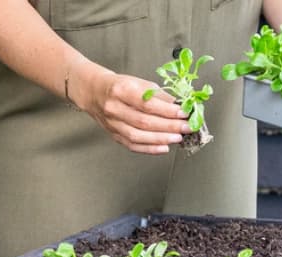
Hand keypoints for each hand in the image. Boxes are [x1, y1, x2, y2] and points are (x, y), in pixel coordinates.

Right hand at [71, 64, 190, 154]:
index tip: (183, 113)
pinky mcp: (114, 135)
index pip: (147, 104)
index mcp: (121, 90)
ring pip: (138, 136)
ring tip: (177, 137)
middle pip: (144, 121)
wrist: (94, 92)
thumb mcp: (139, 82)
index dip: (168, 111)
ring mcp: (113, 124)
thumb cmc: (118, 86)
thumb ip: (158, 94)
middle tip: (186, 127)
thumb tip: (178, 105)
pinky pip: (132, 145)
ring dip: (161, 138)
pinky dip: (150, 149)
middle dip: (169, 126)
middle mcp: (114, 108)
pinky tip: (163, 147)